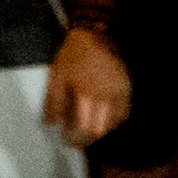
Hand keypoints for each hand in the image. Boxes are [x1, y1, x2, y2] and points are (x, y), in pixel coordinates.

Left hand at [40, 23, 129, 145]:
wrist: (97, 36)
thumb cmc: (73, 56)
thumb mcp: (57, 76)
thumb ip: (53, 103)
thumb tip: (50, 124)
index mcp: (86, 94)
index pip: (83, 127)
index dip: (75, 138)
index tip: (67, 141)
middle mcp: (105, 98)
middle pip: (100, 130)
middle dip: (87, 139)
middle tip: (77, 141)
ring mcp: (119, 95)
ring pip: (113, 125)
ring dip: (100, 131)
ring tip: (87, 131)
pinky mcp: (127, 91)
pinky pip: (123, 114)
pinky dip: (113, 122)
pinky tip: (103, 121)